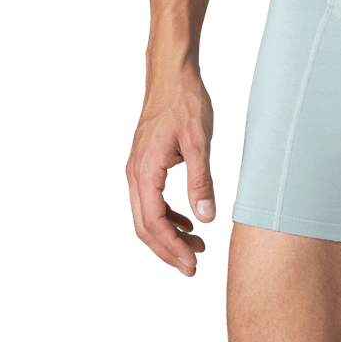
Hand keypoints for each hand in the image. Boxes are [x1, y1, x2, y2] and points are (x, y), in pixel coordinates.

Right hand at [126, 71, 215, 275]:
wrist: (171, 74)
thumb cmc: (186, 102)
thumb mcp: (199, 141)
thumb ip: (201, 180)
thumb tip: (205, 217)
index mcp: (145, 171)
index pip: (153, 223)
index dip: (171, 248)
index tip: (191, 264)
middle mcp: (135, 174)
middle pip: (145, 226)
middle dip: (168, 250)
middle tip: (193, 267)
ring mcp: (138, 169)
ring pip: (148, 215)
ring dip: (170, 235)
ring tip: (197, 247)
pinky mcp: (146, 163)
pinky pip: (152, 200)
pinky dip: (169, 215)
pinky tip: (188, 222)